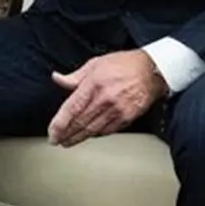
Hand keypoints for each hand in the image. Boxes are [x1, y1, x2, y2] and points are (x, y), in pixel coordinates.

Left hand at [47, 49, 167, 147]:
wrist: (152, 71)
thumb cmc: (124, 64)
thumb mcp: (95, 64)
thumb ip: (75, 76)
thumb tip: (57, 78)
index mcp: (94, 84)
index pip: (71, 108)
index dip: (59, 123)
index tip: (52, 133)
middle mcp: (105, 99)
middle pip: (80, 122)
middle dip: (66, 134)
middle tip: (56, 141)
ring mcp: (117, 111)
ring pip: (93, 130)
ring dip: (78, 138)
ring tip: (68, 142)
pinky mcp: (127, 118)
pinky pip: (107, 130)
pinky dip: (95, 135)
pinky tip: (88, 136)